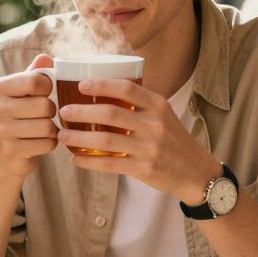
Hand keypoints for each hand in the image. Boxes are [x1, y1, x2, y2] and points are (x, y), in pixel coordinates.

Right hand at [0, 55, 57, 178]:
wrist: (7, 153)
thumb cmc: (21, 114)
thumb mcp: (25, 91)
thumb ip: (36, 73)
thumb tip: (46, 58)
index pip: (35, 80)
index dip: (49, 87)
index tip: (46, 92)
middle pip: (44, 105)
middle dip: (53, 111)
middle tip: (47, 114)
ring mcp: (1, 131)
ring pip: (47, 126)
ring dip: (53, 128)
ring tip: (45, 128)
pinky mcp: (11, 151)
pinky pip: (46, 144)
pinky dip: (50, 143)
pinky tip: (42, 141)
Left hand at [58, 78, 220, 202]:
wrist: (195, 171)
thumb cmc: (173, 139)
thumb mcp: (164, 114)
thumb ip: (140, 104)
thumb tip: (104, 90)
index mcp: (158, 106)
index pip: (126, 88)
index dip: (101, 85)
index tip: (81, 86)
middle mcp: (154, 125)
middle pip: (111, 114)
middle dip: (82, 112)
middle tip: (63, 112)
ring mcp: (149, 148)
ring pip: (106, 140)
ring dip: (79, 137)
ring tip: (62, 135)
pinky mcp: (144, 169)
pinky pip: (110, 164)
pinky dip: (89, 161)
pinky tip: (75, 159)